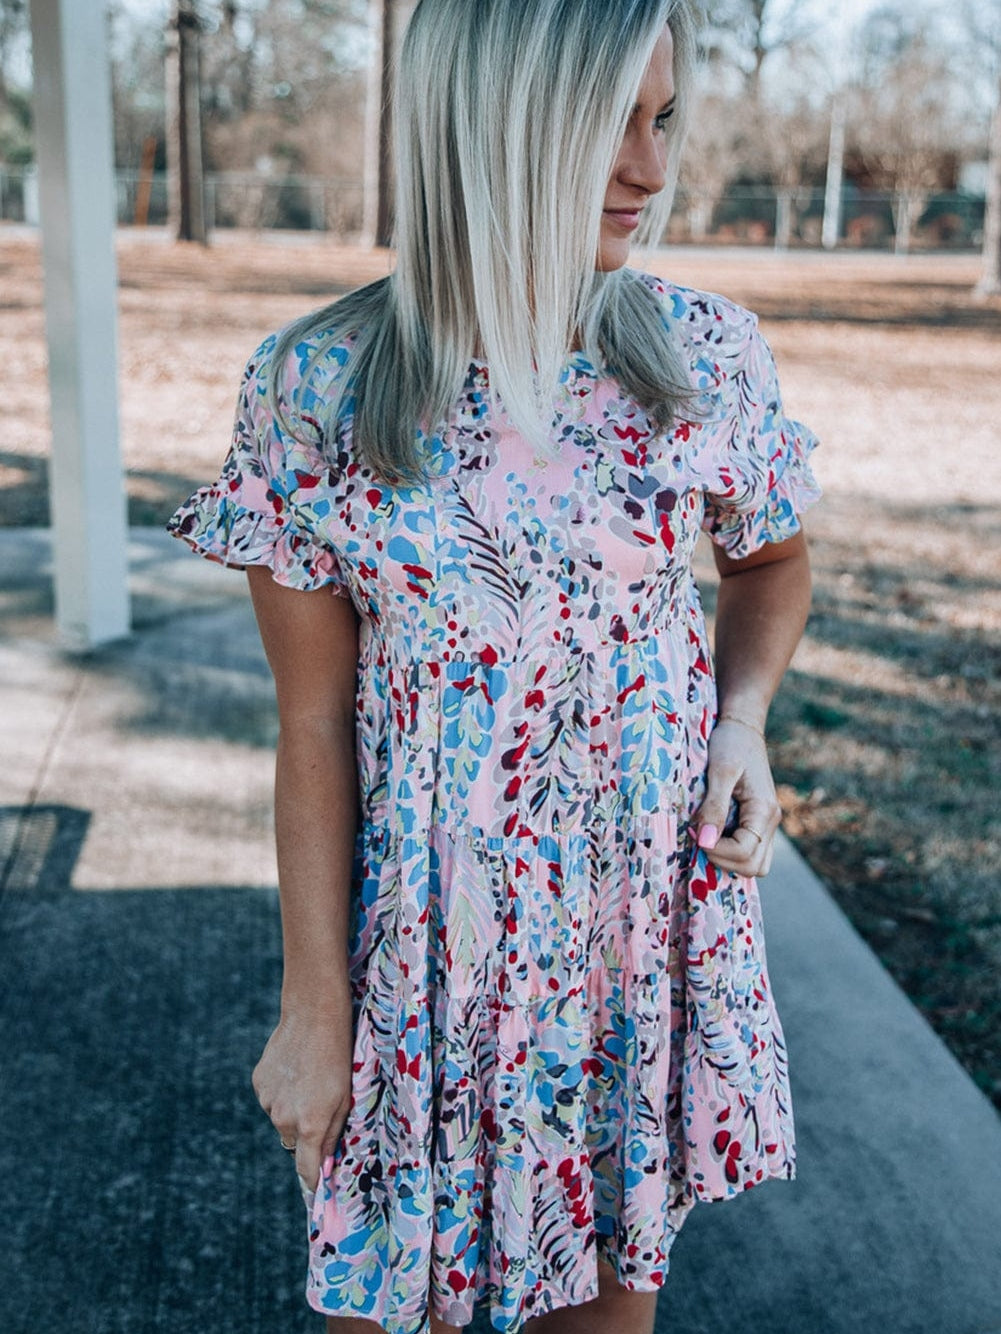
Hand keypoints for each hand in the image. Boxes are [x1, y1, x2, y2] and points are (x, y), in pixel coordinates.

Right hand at [252, 990, 353, 1195]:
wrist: (313, 1017)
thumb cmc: (339, 1058)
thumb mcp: (346, 1098)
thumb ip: (334, 1135)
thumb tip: (325, 1168)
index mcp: (310, 1126)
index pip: (306, 1171)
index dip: (313, 1183)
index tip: (317, 1195)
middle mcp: (284, 1119)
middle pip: (295, 1142)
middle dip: (307, 1133)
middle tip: (321, 1106)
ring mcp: (268, 1101)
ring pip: (281, 1118)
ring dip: (293, 1109)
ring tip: (308, 1080)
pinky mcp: (258, 1083)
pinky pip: (271, 1098)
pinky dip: (281, 1091)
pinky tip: (294, 1069)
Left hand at [693, 717, 781, 877]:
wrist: (743, 726)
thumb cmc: (731, 743)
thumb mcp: (720, 771)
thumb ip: (714, 807)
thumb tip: (705, 841)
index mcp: (764, 810)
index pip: (745, 852)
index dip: (717, 851)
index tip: (696, 834)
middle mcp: (771, 821)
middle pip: (754, 866)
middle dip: (723, 860)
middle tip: (700, 839)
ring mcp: (767, 822)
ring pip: (755, 863)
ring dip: (729, 859)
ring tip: (706, 838)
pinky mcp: (758, 820)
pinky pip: (751, 850)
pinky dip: (732, 851)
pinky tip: (713, 834)